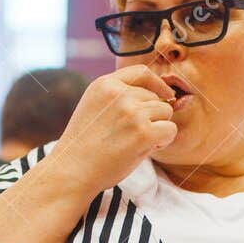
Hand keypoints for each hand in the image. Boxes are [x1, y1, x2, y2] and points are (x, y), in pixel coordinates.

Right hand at [43, 65, 177, 198]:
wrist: (72, 170)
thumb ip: (119, 96)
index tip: (165, 95)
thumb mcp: (94, 106)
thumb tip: (160, 95)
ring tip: (136, 142)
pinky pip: (170, 130)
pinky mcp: (143, 133)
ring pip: (166, 112)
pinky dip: (164, 141)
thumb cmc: (85, 144)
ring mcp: (132, 112)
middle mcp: (119, 93)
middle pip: (156, 97)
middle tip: (132, 135)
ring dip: (158, 128)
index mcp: (105, 84)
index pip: (142, 72)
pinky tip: (145, 149)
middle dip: (152, 116)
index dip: (158, 84)